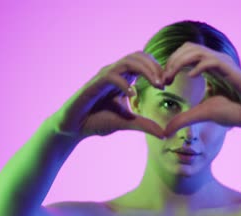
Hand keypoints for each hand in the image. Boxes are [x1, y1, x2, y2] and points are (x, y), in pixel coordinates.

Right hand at [50, 51, 165, 140]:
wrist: (74, 128)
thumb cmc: (98, 121)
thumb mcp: (127, 123)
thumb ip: (145, 125)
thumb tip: (164, 134)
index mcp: (123, 78)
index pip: (143, 61)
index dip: (157, 69)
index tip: (167, 84)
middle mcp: (114, 73)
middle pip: (138, 56)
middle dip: (154, 67)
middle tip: (164, 83)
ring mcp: (103, 77)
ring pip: (127, 61)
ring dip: (145, 70)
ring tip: (156, 85)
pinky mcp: (93, 85)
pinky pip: (111, 76)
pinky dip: (124, 83)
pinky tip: (132, 95)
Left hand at [162, 42, 240, 136]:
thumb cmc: (233, 112)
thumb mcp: (202, 115)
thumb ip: (183, 119)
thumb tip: (164, 132)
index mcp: (209, 67)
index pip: (185, 53)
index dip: (170, 64)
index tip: (163, 82)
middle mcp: (216, 62)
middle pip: (188, 47)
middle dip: (172, 61)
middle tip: (164, 79)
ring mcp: (225, 65)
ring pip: (197, 50)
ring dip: (180, 62)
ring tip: (171, 77)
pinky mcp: (233, 72)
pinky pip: (212, 61)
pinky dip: (198, 66)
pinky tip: (190, 77)